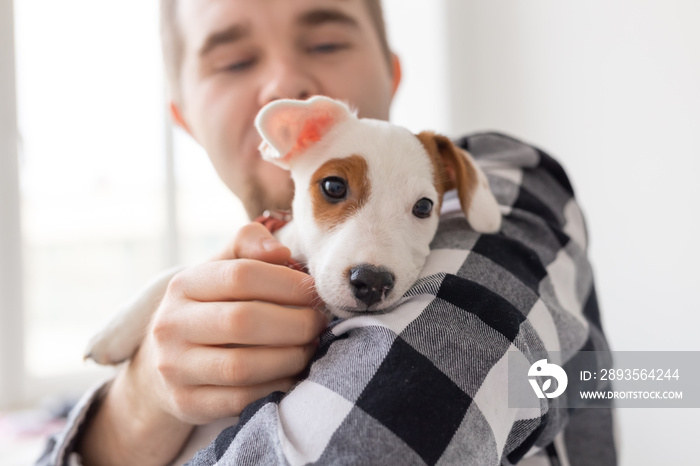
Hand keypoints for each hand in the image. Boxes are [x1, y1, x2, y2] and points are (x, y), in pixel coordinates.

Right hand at [78, 222, 325, 465]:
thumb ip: (248, 245)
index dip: (286, 283)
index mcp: (183, 285)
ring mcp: (175, 368)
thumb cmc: (210, 307)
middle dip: (294, 322)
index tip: (313, 290)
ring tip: (309, 346)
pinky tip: (292, 373)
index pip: (241, 275)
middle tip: (318, 322)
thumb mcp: (220, 268)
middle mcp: (171, 325)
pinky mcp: (187, 403)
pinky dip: (276, 386)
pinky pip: (241, 399)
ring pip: (243, 366)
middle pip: (243, 321)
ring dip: (290, 357)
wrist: (165, 363)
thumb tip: (280, 252)